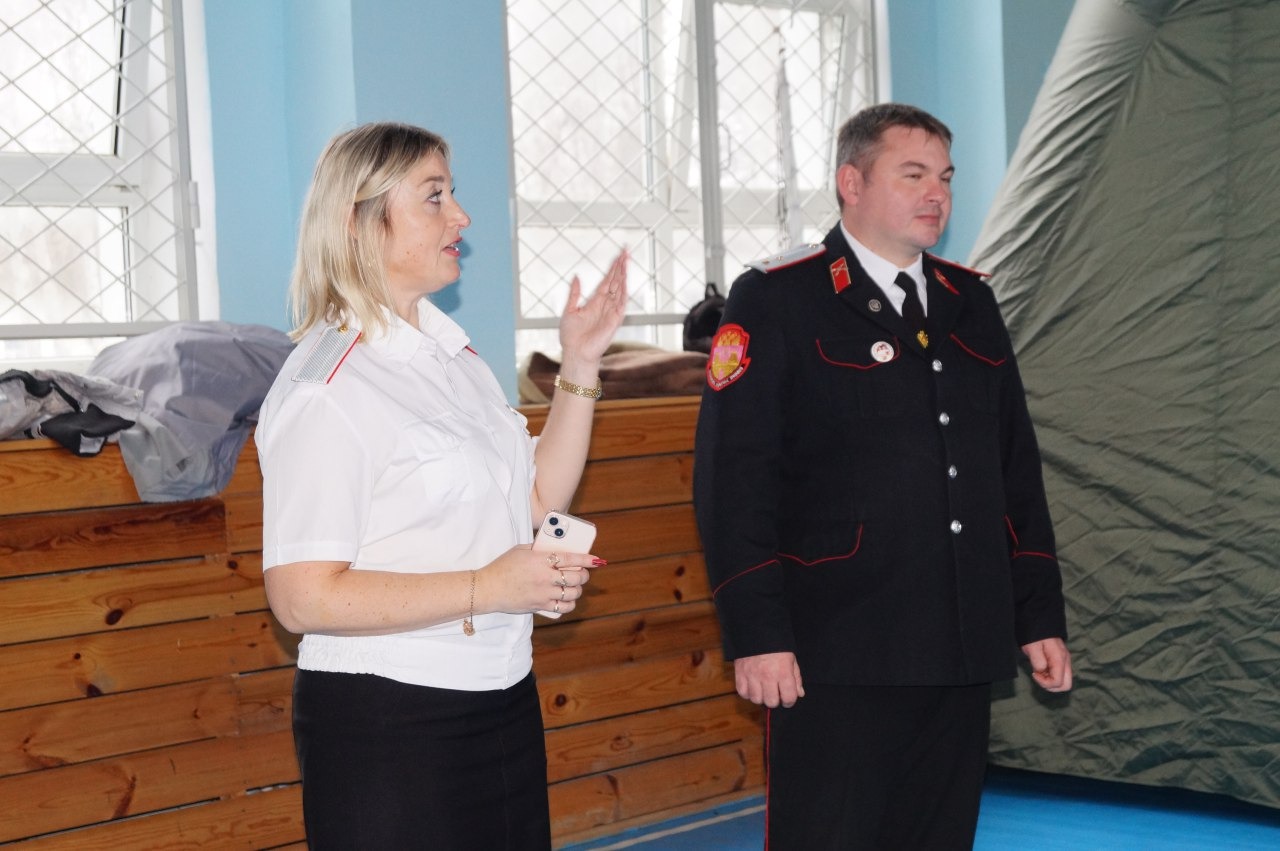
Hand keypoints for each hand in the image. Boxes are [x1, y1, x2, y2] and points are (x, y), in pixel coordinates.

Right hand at [477, 546, 598, 615]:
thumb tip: (556, 548)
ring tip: (575, 586)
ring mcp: (543, 593)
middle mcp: (545, 577)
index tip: (596, 560)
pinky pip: (563, 607)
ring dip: (578, 589)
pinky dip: (570, 604)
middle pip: (576, 577)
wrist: (488, 589)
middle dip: (584, 575)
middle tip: (583, 573)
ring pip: (573, 593)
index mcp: (540, 560)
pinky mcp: (540, 606)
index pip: (570, 559)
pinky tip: (568, 599)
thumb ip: (539, 549)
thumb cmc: (502, 567)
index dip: (586, 559)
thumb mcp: (520, 550)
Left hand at [557, 250, 627, 366]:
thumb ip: (574, 294)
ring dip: (623, 275)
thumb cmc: (571, 336)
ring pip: (620, 289)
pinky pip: (621, 303)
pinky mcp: (615, 320)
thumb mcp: (569, 310)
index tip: (618, 255)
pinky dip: (624, 291)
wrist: (575, 353)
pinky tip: (625, 280)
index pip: (607, 281)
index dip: (612, 268)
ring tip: (626, 260)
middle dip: (621, 266)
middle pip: (616, 281)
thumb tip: (576, 277)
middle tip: (626, 251)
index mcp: (595, 302)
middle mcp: (606, 305)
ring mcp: (611, 311)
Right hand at [734, 651, 804, 707]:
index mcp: (783, 672)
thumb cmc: (777, 645)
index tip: (788, 697)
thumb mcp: (791, 658)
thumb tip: (799, 694)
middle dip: (775, 700)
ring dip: (760, 697)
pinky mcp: (740, 673)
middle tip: (774, 692)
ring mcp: (752, 675)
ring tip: (762, 689)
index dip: (790, 701)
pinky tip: (752, 686)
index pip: (789, 698)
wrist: (757, 630)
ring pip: (756, 699)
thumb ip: (796, 677)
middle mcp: (768, 676)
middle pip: (771, 702)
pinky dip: (747, 693)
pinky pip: (742, 692)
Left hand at [1021, 637, 1072, 691]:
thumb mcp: (1032, 648)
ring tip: (1039, 671)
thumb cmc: (1034, 633)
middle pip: (1065, 685)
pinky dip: (1050, 675)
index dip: (1044, 683)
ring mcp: (1064, 660)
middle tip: (1038, 675)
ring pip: (1063, 681)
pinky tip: (1041, 667)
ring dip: (1050, 681)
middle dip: (1050, 685)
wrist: (1038, 618)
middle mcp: (1065, 661)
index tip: (1034, 673)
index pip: (1058, 682)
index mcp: (1060, 659)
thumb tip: (1042, 673)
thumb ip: (1038, 663)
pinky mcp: (1060, 659)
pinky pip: (1059, 674)